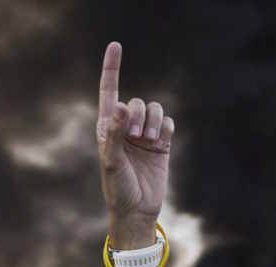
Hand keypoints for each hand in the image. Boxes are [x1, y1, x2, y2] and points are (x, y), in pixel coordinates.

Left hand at [97, 42, 172, 248]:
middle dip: (140, 116)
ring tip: (150, 142)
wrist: (137, 212)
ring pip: (156, 110)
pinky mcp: (162, 144)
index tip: (116, 45)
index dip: (112, 68)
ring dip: (155, 122)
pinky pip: (169, 123)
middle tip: (138, 138)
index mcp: (107, 129)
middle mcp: (125, 129)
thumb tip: (120, 106)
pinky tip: (161, 144)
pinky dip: (167, 129)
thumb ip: (114, 134)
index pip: (109, 92)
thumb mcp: (111, 163)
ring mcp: (144, 136)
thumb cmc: (117, 189)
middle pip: (138, 102)